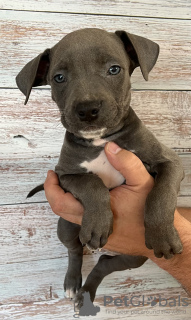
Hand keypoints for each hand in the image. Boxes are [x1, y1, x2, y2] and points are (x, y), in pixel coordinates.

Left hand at [44, 142, 154, 256]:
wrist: (163, 236)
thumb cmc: (151, 211)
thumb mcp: (143, 182)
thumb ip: (128, 163)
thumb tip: (110, 146)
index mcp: (96, 214)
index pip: (62, 204)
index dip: (52, 189)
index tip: (51, 173)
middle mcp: (91, 229)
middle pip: (62, 210)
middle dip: (57, 192)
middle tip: (58, 176)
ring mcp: (96, 236)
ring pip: (72, 216)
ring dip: (70, 199)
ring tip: (75, 182)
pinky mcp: (102, 238)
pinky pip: (84, 221)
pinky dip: (81, 207)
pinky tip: (90, 195)